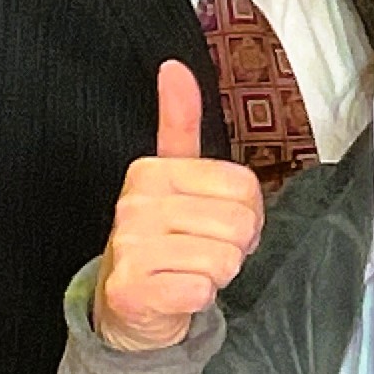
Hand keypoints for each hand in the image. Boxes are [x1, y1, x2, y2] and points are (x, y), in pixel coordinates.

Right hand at [92, 61, 263, 352]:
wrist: (127, 306)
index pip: (244, 186)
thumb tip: (174, 67)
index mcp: (150, 171)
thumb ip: (180, 122)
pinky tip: (178, 292)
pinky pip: (202, 290)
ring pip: (224, 258)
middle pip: (239, 223)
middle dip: (234, 245)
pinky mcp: (132, 291)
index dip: (246, 212)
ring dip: (217, 272)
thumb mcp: (172, 176)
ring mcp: (129, 248)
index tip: (214, 221)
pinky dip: (200, 298)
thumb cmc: (162, 239)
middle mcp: (134, 204)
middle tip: (203, 251)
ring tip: (189, 270)